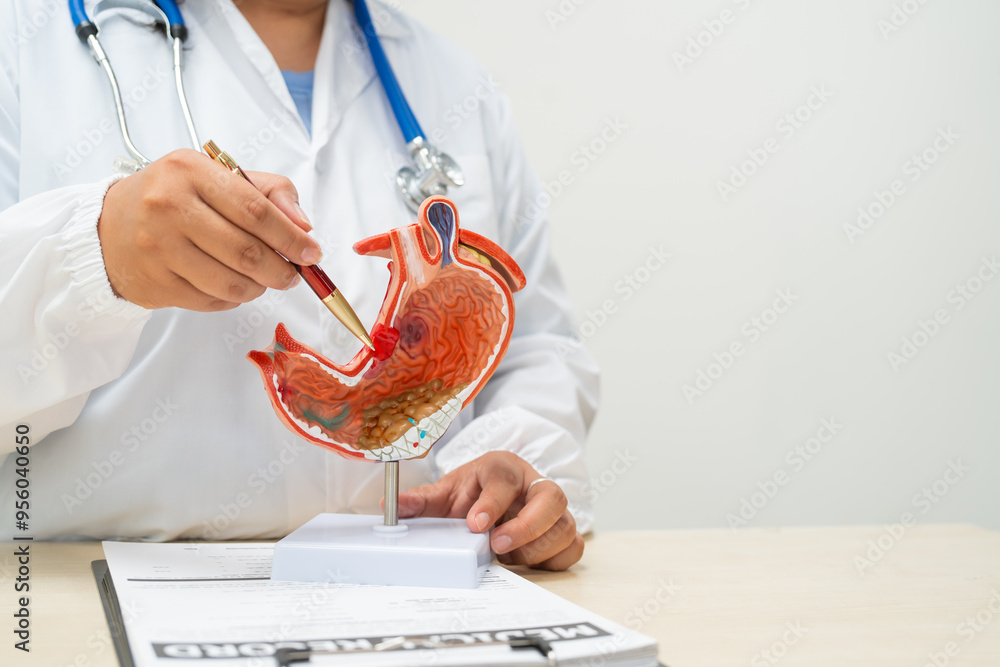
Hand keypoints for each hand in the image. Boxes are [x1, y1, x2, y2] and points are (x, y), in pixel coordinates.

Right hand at [98, 149, 320, 310]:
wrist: (107, 227)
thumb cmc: (174, 198)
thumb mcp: (217, 177)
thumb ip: (268, 192)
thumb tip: (304, 226)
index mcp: (189, 171)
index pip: (255, 209)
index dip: (291, 236)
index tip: (312, 253)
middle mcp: (168, 206)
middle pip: (246, 251)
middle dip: (281, 270)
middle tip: (293, 274)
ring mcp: (157, 247)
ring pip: (231, 282)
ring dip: (259, 288)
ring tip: (263, 280)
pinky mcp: (155, 283)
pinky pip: (212, 300)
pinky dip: (234, 298)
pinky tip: (233, 285)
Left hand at [398, 451, 583, 570]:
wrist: (493, 498)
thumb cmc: (473, 494)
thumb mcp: (445, 493)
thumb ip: (421, 500)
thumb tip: (391, 504)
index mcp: (504, 468)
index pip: (506, 480)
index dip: (492, 503)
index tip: (474, 525)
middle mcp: (535, 485)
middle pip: (553, 497)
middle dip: (526, 526)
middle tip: (497, 544)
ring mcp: (554, 510)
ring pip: (564, 526)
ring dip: (535, 548)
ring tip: (506, 556)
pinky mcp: (564, 532)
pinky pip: (573, 548)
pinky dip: (552, 559)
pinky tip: (527, 562)